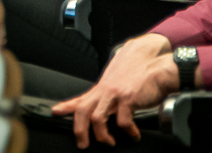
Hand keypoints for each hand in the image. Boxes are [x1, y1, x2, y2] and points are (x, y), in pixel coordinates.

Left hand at [52, 34, 179, 147]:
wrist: (157, 67)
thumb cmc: (139, 77)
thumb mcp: (118, 86)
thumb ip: (108, 97)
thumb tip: (101, 111)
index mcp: (102, 89)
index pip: (80, 98)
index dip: (66, 106)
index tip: (55, 112)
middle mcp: (105, 91)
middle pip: (83, 110)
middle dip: (79, 129)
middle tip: (83, 144)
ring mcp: (115, 94)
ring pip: (97, 118)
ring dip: (102, 135)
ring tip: (109, 143)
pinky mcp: (128, 98)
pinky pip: (123, 121)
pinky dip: (128, 131)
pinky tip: (133, 135)